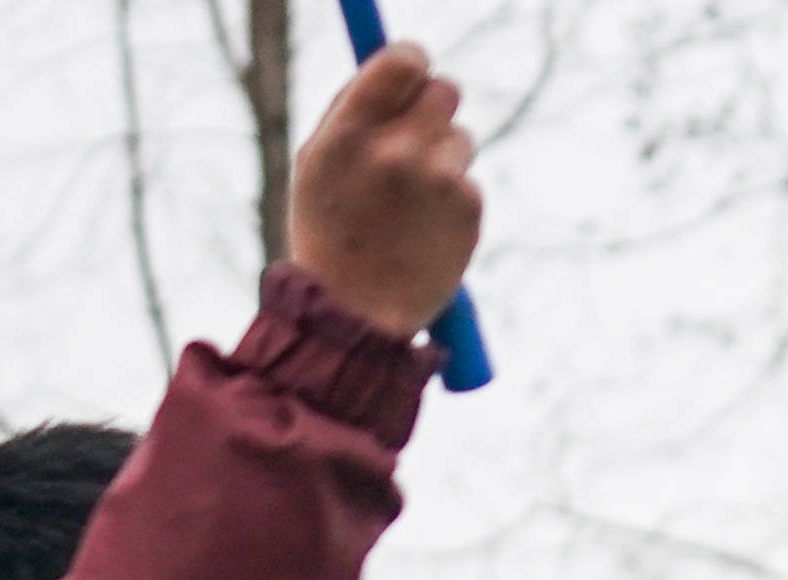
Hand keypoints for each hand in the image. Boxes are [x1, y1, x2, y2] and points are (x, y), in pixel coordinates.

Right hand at [290, 42, 482, 344]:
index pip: (403, 61)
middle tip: (415, 135)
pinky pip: (468, 179)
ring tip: (410, 198)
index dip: (412, 62)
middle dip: (433, 107)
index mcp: (350, 131)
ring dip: (442, 157)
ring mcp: (437, 177)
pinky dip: (453, 196)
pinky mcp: (468, 206)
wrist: (355, 310)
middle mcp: (397, 149)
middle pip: (444, 90)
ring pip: (460, 137)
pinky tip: (427, 226)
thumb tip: (395, 64)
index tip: (412, 73)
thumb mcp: (319, 162)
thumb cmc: (330, 229)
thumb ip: (354, 110)